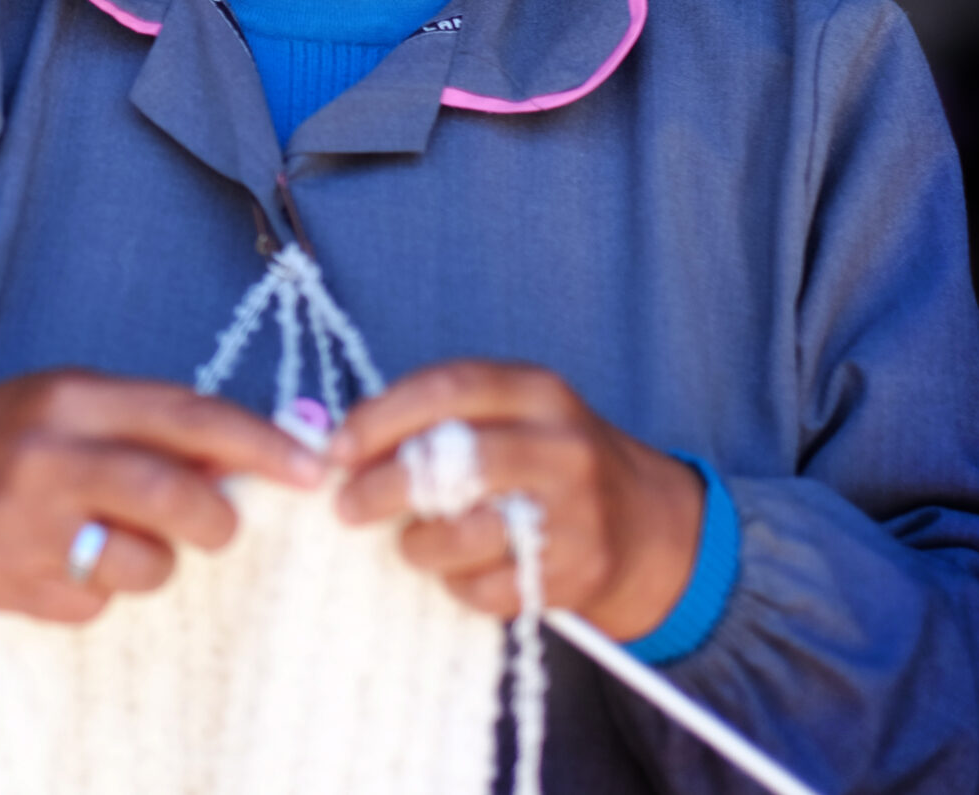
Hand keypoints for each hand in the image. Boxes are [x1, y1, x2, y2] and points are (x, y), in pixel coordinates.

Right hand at [0, 370, 325, 624]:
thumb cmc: (27, 436)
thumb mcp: (84, 403)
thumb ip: (164, 424)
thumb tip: (273, 451)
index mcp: (72, 397)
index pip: (187, 416)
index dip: (259, 445)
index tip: (313, 472)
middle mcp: (44, 456)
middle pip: (169, 496)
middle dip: (216, 520)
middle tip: (220, 526)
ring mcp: (18, 524)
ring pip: (142, 565)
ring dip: (155, 562)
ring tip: (120, 540)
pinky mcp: (3, 583)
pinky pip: (95, 606)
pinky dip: (100, 592)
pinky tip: (69, 562)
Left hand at [329, 360, 702, 637]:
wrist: (642, 523)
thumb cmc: (543, 459)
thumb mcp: (508, 412)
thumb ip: (434, 416)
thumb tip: (338, 443)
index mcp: (539, 391)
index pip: (448, 390)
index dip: (381, 418)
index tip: (336, 449)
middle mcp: (562, 447)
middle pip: (454, 464)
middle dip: (382, 487)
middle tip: (345, 505)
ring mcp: (575, 514)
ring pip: (465, 534)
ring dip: (417, 544)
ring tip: (407, 541)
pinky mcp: (576, 574)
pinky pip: (487, 588)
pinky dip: (454, 583)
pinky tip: (455, 569)